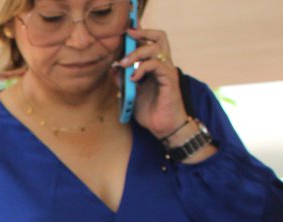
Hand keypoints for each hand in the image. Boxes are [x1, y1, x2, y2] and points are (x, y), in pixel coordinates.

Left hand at [115, 24, 188, 139]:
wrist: (163, 127)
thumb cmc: (150, 111)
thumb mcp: (131, 94)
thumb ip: (123, 81)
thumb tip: (113, 69)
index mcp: (154, 66)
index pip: (149, 42)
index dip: (139, 34)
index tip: (124, 32)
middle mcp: (163, 64)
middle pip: (159, 37)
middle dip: (142, 33)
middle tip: (127, 36)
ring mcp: (167, 70)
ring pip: (156, 48)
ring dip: (137, 53)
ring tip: (123, 63)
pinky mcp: (170, 79)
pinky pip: (157, 65)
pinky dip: (143, 68)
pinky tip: (133, 78)